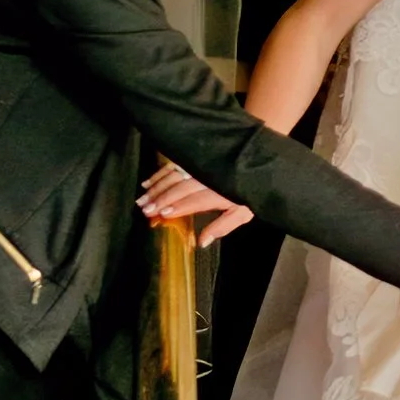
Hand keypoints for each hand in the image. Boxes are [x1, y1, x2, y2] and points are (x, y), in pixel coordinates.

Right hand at [138, 162, 252, 247]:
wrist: (257, 158)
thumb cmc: (249, 190)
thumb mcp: (243, 212)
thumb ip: (222, 227)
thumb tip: (202, 242)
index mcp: (220, 191)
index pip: (195, 199)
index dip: (178, 206)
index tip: (161, 213)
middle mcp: (208, 175)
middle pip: (181, 186)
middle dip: (161, 197)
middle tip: (144, 208)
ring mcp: (200, 164)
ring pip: (174, 174)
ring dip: (156, 186)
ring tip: (142, 198)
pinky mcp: (195, 156)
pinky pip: (174, 164)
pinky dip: (159, 173)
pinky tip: (148, 182)